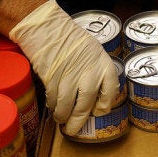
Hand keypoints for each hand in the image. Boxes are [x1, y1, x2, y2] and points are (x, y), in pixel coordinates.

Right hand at [9, 0, 118, 134]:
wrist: (47, 27)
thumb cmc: (69, 38)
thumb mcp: (92, 50)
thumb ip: (95, 70)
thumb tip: (94, 95)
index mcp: (102, 63)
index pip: (111, 89)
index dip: (105, 103)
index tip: (99, 111)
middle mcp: (89, 71)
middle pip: (87, 103)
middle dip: (79, 120)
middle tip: (74, 129)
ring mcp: (70, 75)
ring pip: (68, 105)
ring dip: (64, 116)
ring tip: (61, 120)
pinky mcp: (52, 77)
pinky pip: (54, 99)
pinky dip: (53, 107)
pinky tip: (53, 108)